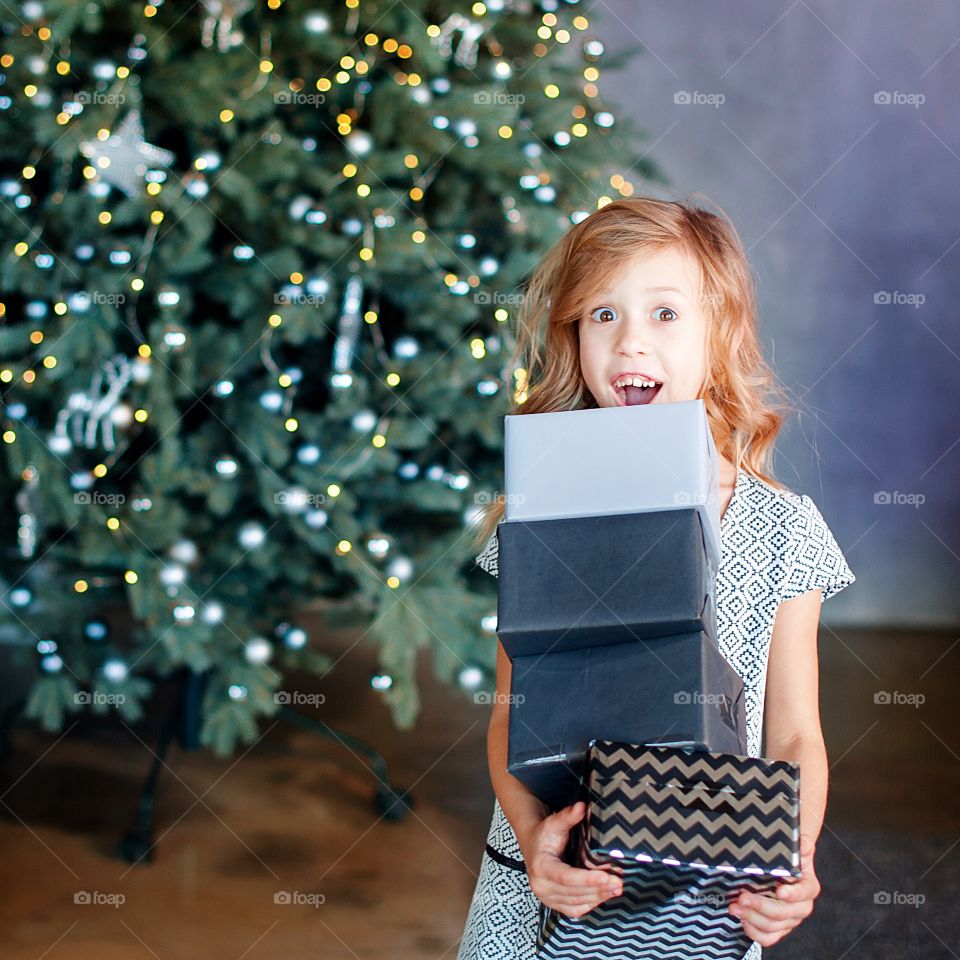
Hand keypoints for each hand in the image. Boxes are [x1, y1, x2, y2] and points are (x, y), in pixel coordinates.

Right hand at [523, 801, 623, 918]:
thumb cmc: (544, 835)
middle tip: (619, 882)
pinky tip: (605, 895)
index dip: (587, 879)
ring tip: (617, 887)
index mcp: (541, 867)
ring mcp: (548, 898)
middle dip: (599, 888)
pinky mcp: (555, 904)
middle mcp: (542, 886)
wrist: (533, 845)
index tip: (607, 877)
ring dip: (599, 896)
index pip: (565, 877)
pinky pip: (576, 910)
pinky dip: (592, 903)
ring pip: (577, 903)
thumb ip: (568, 816)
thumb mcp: (554, 823)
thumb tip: (582, 807)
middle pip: (574, 892)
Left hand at [728, 835, 820, 946]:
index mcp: (808, 887)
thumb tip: (802, 844)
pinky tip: (743, 921)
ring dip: (752, 918)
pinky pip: (768, 938)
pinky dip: (755, 933)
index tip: (779, 890)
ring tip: (735, 907)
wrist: (783, 868)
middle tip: (742, 897)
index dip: (792, 894)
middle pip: (784, 913)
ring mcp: (789, 920)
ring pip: (773, 926)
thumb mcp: (795, 848)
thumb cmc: (788, 858)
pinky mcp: (778, 928)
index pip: (803, 893)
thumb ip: (800, 845)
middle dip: (761, 906)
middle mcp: (801, 907)